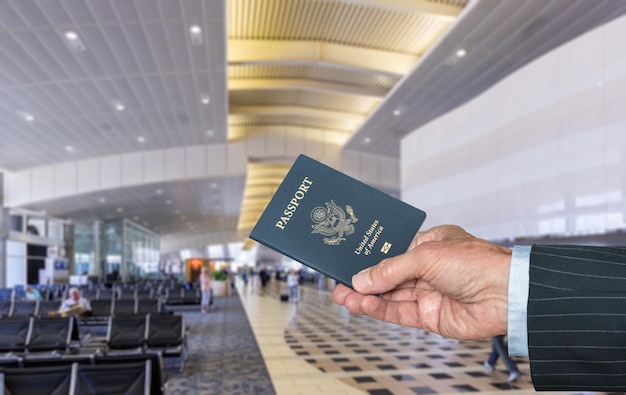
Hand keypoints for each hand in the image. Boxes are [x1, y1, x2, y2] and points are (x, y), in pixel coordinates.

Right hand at [332, 225, 511, 339]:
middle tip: (338, 283)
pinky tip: (362, 304)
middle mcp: (428, 269)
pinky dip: (379, 310)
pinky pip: (398, 313)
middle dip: (363, 280)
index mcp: (430, 245)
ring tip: (342, 296)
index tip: (348, 261)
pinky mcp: (430, 317)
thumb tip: (362, 279)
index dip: (370, 258)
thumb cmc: (476, 264)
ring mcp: (429, 293)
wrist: (506, 294)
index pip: (393, 251)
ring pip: (390, 296)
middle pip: (388, 275)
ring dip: (366, 296)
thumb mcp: (425, 256)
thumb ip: (391, 269)